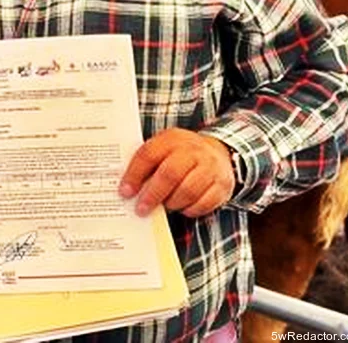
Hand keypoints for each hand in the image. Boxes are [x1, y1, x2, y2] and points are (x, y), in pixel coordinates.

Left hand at [119, 128, 234, 217]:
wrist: (219, 152)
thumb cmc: (181, 154)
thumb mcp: (164, 148)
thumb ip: (147, 163)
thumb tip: (126, 188)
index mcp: (172, 139)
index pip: (149, 155)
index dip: (134, 175)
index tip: (125, 192)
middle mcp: (193, 151)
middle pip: (170, 174)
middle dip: (153, 194)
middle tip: (141, 209)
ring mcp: (210, 167)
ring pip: (188, 191)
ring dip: (172, 203)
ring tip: (164, 207)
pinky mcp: (222, 185)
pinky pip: (204, 203)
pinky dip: (190, 210)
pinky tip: (182, 208)